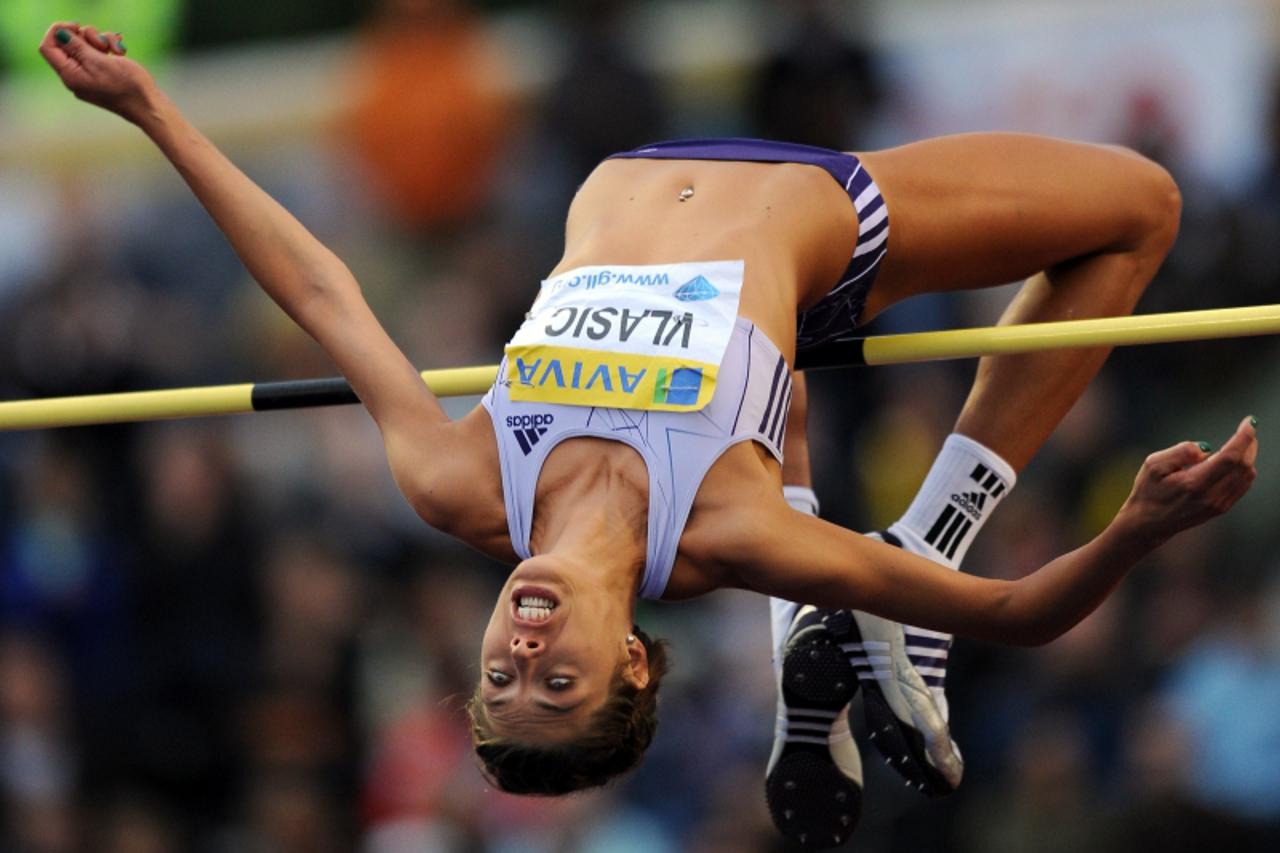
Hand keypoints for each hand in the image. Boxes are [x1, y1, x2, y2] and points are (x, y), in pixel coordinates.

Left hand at [38, 22, 154, 121]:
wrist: (148, 106)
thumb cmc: (126, 86)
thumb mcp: (99, 61)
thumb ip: (76, 47)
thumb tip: (60, 35)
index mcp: (70, 75)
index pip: (48, 47)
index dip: (58, 32)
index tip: (76, 27)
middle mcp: (75, 76)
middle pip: (68, 44)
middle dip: (86, 37)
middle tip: (103, 44)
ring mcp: (88, 76)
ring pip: (85, 46)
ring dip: (101, 42)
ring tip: (117, 51)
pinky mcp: (100, 74)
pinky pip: (97, 55)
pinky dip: (108, 50)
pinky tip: (121, 54)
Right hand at [1120, 415, 1258, 544]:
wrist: (1148, 524)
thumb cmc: (1148, 491)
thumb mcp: (1153, 465)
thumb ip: (1180, 451)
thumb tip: (1205, 447)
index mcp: (1194, 483)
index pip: (1230, 457)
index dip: (1243, 437)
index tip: (1250, 421)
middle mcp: (1210, 496)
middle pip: (1243, 465)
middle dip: (1249, 443)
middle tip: (1246, 429)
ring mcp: (1218, 504)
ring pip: (1247, 475)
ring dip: (1248, 456)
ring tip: (1239, 444)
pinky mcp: (1221, 508)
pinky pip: (1243, 485)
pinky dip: (1244, 469)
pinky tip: (1235, 461)